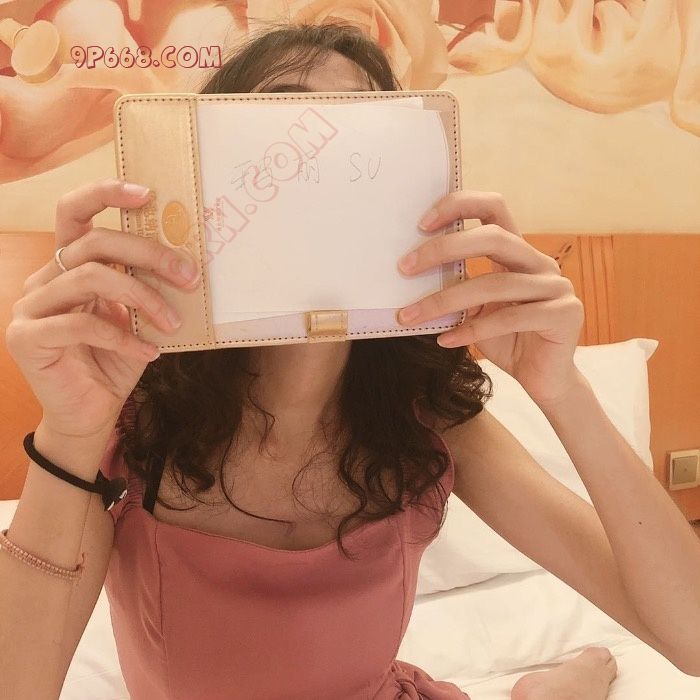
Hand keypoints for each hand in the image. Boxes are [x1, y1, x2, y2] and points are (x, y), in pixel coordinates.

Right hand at [5, 178, 200, 438]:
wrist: (93, 412)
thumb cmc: (118, 360)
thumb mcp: (139, 317)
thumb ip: (147, 286)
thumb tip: (187, 259)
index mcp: (69, 265)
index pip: (75, 213)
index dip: (106, 194)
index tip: (149, 193)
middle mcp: (45, 278)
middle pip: (95, 243)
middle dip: (149, 254)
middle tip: (189, 276)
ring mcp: (30, 306)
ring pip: (91, 278)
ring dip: (143, 298)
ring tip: (173, 322)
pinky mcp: (27, 338)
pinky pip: (83, 325)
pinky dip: (125, 338)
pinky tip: (150, 352)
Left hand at [395, 191, 584, 406]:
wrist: (543, 379)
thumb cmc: (504, 339)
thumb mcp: (473, 309)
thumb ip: (455, 287)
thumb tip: (407, 275)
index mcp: (518, 251)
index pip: (493, 208)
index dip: (459, 206)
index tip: (421, 224)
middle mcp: (540, 262)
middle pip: (493, 238)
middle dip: (444, 249)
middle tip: (404, 268)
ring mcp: (556, 287)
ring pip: (495, 284)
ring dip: (445, 300)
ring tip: (410, 316)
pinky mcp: (564, 315)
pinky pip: (509, 319)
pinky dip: (471, 330)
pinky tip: (445, 340)